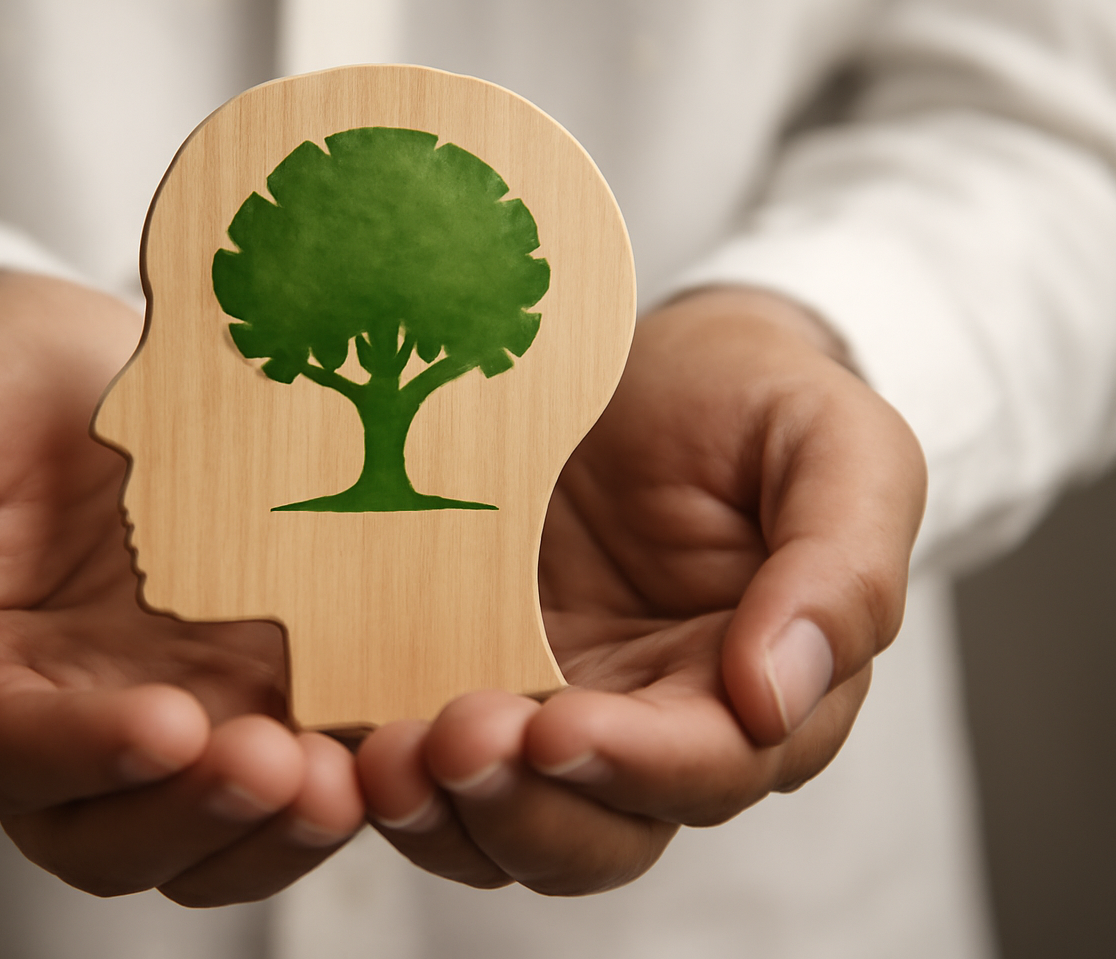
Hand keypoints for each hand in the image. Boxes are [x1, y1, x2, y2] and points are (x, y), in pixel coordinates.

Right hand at [0, 272, 362, 905]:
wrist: (77, 358)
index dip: (77, 756)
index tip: (167, 727)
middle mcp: (48, 723)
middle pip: (100, 833)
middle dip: (189, 815)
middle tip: (276, 769)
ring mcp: (150, 713)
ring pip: (195, 831)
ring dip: (267, 828)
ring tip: (337, 782)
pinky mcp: (236, 691)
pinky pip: (277, 775)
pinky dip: (323, 785)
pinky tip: (377, 751)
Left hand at [356, 287, 926, 894]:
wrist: (646, 363)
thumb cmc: (753, 401)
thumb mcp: (837, 446)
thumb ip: (843, 567)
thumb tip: (776, 695)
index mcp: (756, 690)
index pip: (710, 768)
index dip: (639, 765)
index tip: (560, 728)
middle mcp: (653, 725)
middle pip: (599, 830)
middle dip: (525, 806)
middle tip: (455, 741)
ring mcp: (554, 707)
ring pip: (507, 823)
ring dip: (446, 813)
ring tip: (389, 759)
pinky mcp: (468, 673)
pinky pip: (432, 762)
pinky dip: (392, 774)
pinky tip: (351, 740)